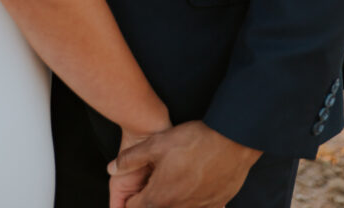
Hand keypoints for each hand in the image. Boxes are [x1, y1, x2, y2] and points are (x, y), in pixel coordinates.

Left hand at [108, 121, 261, 207]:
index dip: (129, 199)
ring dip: (171, 200)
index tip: (132, 189)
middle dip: (148, 201)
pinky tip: (194, 185)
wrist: (231, 141)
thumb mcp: (156, 143)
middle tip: (154, 182)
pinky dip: (193, 201)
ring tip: (175, 179)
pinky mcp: (216, 205)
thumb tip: (112, 168)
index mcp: (159, 197)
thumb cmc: (194, 141)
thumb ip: (130, 158)